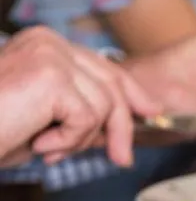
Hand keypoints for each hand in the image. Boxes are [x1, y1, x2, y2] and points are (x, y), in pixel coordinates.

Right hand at [0, 27, 158, 166]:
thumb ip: (82, 111)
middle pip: (112, 84)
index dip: (132, 92)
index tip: (149, 113)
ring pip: (105, 106)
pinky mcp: (52, 76)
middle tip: (121, 158)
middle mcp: (49, 42)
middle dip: (122, 126)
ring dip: (82, 139)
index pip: (104, 66)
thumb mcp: (48, 118)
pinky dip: (69, 140)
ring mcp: (51, 56)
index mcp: (46, 44)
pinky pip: (88, 118)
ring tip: (51, 149)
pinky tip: (40, 144)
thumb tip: (123, 125)